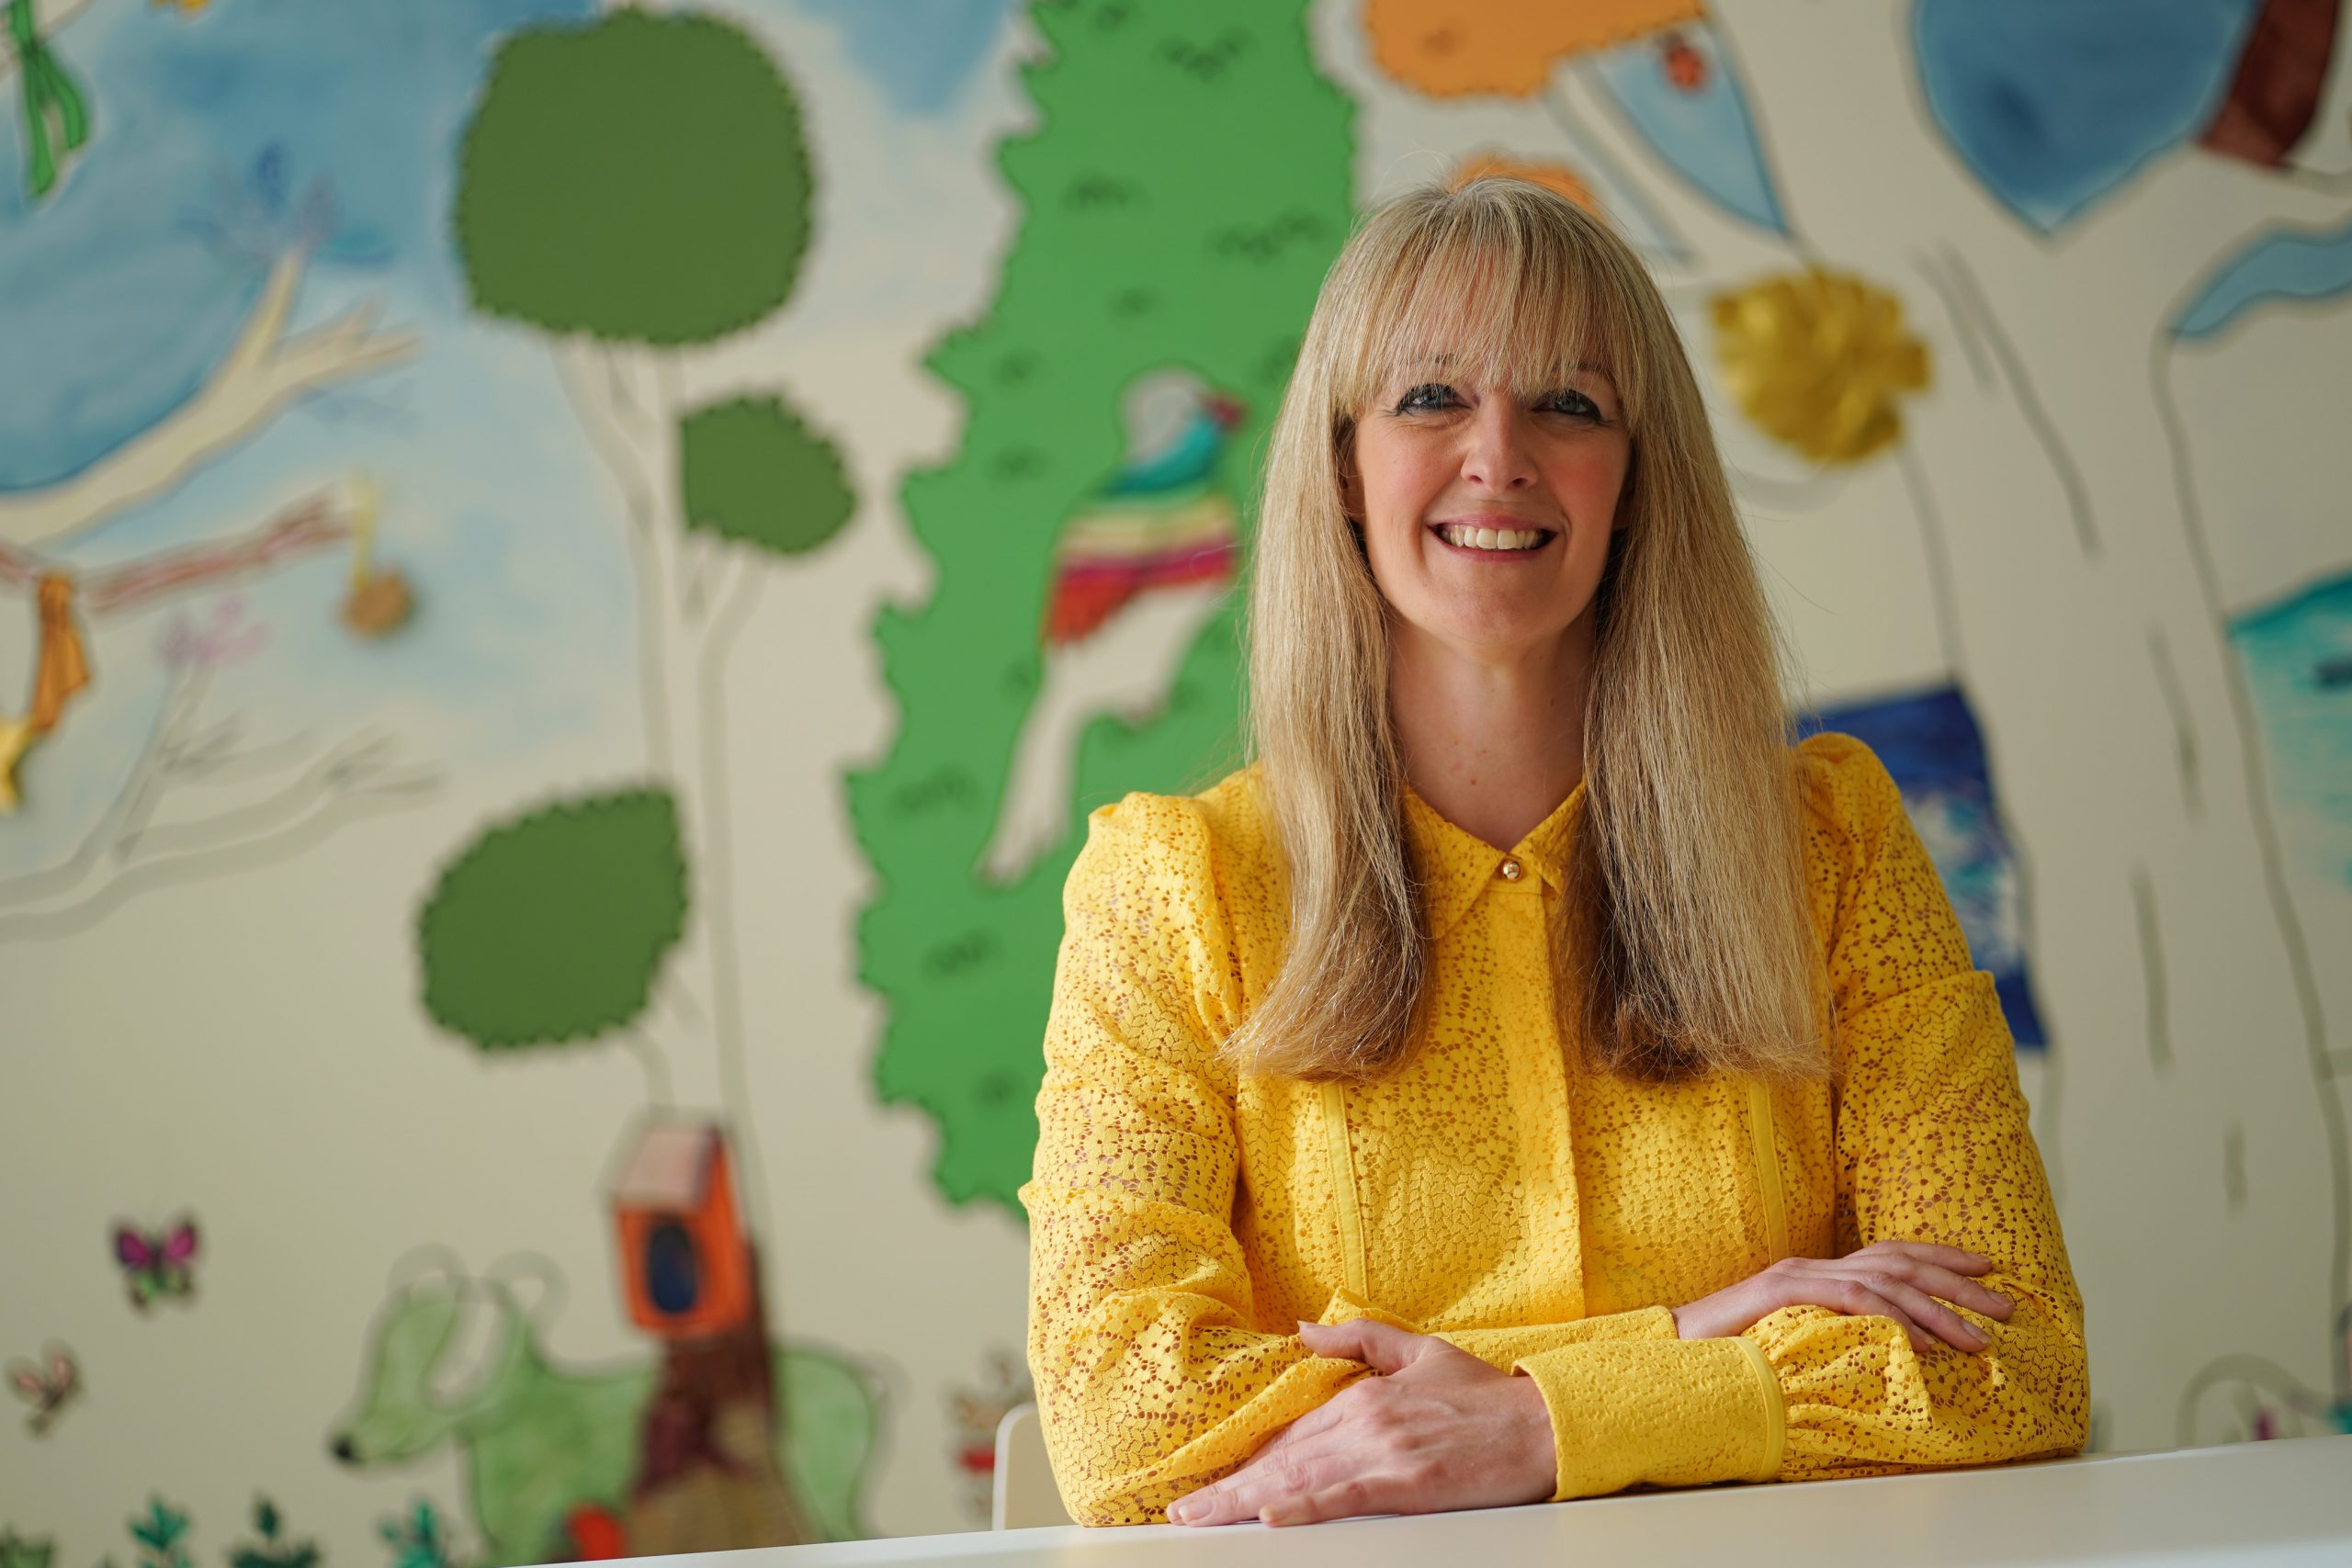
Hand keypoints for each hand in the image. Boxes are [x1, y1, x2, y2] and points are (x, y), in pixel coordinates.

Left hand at [1165, 1319, 1554, 1527]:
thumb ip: (1357, 1340)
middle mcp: (1365, 1421)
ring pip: (1302, 1481)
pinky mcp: (1409, 1485)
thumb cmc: (1486, 1397)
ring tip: (1206, 1519)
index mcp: (1364, 1396)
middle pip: (1284, 1460)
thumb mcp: (1418, 1351)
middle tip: (1183, 1509)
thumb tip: (1302, 1330)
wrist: (1543, 1425)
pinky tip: (1272, 1516)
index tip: (1209, 1478)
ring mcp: (1385, 1453)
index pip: (1291, 1434)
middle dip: (1229, 1487)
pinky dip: (1307, 1507)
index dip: (1247, 1460)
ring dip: (1247, 1501)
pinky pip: (1347, 1498)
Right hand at [1672, 1240, 2013, 1353]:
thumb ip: (1833, 1334)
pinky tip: (1924, 1344)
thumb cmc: (1729, 1353)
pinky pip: (1851, 1301)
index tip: (1987, 1270)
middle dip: (1958, 1283)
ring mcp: (1796, 1274)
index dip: (1941, 1257)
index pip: (1888, 1253)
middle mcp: (1811, 1264)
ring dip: (1938, 1311)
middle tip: (2005, 1306)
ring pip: (1883, 1282)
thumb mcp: (1793, 1340)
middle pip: (1898, 1261)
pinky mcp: (1782, 1291)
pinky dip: (1892, 1320)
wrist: (1671, 1349)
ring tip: (1976, 1340)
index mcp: (1816, 1272)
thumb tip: (1886, 1351)